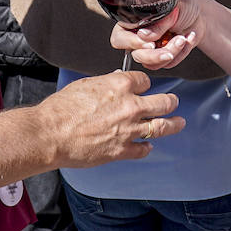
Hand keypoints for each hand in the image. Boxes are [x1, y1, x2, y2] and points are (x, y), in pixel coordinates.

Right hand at [31, 69, 183, 166]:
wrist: (51, 133)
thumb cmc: (62, 108)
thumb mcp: (86, 84)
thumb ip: (106, 83)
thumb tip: (116, 80)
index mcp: (120, 85)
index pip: (145, 81)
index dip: (145, 84)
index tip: (145, 87)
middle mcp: (130, 106)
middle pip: (163, 102)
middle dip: (170, 102)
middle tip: (174, 102)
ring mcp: (129, 129)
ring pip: (161, 126)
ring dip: (173, 124)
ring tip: (179, 123)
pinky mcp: (122, 150)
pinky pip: (143, 149)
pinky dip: (147, 147)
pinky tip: (148, 146)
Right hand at [109, 0, 205, 69]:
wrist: (200, 14)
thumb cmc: (183, 4)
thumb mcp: (170, 6)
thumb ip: (156, 21)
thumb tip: (143, 36)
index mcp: (132, 21)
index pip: (119, 37)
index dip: (132, 43)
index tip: (150, 43)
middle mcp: (138, 37)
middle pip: (136, 55)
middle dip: (156, 55)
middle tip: (171, 48)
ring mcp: (150, 49)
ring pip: (152, 64)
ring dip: (172, 52)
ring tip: (183, 38)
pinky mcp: (163, 58)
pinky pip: (168, 65)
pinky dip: (181, 53)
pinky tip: (188, 38)